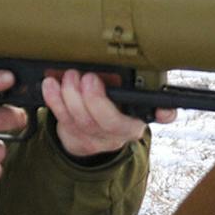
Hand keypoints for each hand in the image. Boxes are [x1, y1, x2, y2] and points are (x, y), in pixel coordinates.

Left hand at [44, 69, 171, 159]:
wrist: (88, 135)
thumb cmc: (110, 106)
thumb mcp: (125, 96)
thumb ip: (137, 86)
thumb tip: (154, 82)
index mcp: (139, 117)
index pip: (159, 115)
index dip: (164, 112)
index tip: (164, 107)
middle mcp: (121, 132)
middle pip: (110, 121)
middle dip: (95, 99)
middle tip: (88, 78)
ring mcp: (96, 138)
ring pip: (83, 121)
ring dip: (71, 95)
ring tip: (69, 76)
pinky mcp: (75, 137)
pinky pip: (63, 119)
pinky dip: (54, 100)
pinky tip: (50, 85)